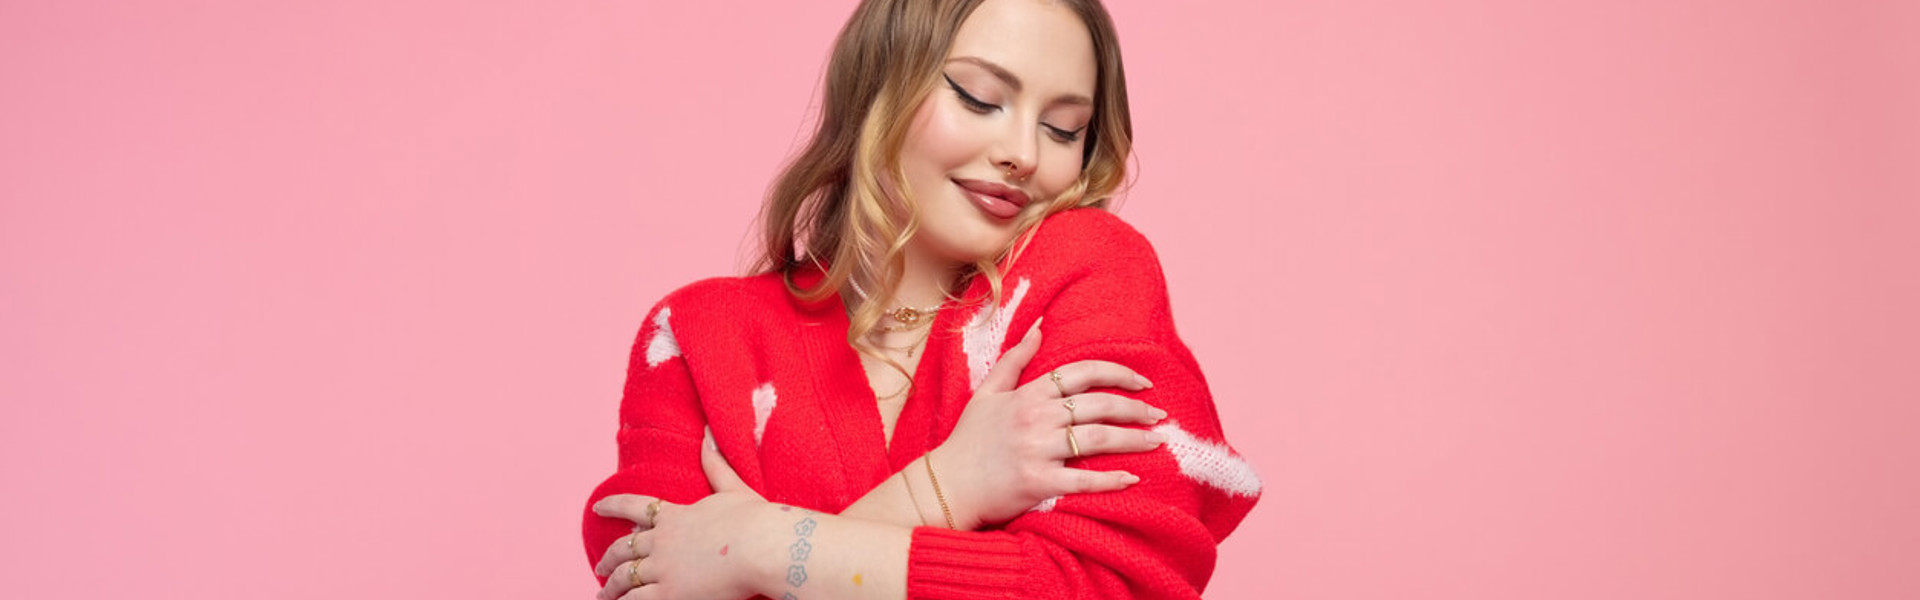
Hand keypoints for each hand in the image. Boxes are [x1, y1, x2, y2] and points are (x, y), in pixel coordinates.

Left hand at [590, 431, 770, 599]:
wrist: (762, 547)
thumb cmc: (754, 519)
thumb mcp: (734, 487)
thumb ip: (716, 463)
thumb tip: (708, 432)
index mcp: (675, 515)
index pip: (635, 507)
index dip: (613, 505)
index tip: (597, 506)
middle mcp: (662, 541)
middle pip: (624, 548)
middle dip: (609, 558)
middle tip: (600, 565)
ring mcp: (663, 568)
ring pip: (625, 578)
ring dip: (611, 587)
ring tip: (603, 594)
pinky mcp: (670, 593)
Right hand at [933, 318, 1168, 528]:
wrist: (944, 486)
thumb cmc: (966, 441)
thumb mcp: (987, 392)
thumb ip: (1015, 359)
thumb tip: (1040, 326)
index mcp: (1028, 394)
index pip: (1082, 373)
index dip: (1118, 373)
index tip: (1143, 382)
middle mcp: (1036, 418)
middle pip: (1098, 405)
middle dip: (1135, 408)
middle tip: (1158, 414)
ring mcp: (1037, 450)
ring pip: (1098, 439)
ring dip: (1132, 440)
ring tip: (1155, 441)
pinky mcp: (1038, 482)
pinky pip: (1083, 479)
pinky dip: (1111, 479)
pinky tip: (1133, 478)